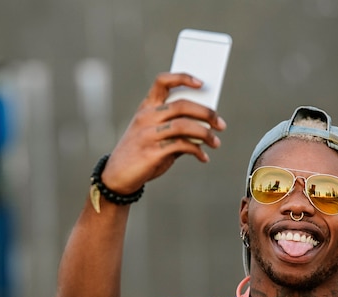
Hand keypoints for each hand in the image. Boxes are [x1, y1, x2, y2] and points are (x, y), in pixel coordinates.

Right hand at [101, 72, 226, 194]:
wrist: (117, 176)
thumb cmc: (139, 153)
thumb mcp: (154, 134)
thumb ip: (175, 127)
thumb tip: (205, 125)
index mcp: (146, 108)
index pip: (162, 82)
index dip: (183, 78)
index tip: (201, 83)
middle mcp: (146, 117)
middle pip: (182, 105)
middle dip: (206, 113)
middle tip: (220, 124)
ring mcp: (148, 134)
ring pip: (184, 125)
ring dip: (206, 134)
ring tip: (216, 142)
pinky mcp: (152, 152)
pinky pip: (182, 146)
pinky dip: (197, 151)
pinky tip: (203, 157)